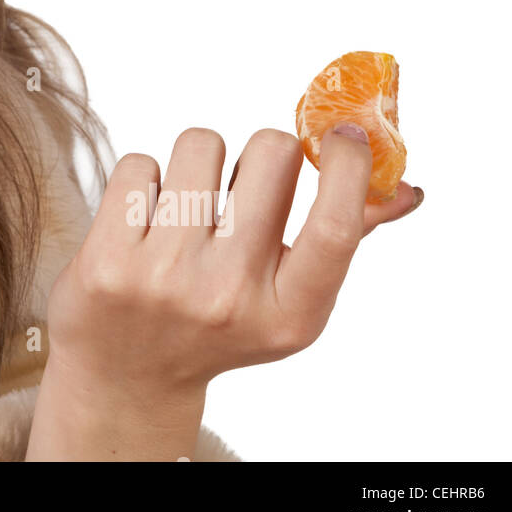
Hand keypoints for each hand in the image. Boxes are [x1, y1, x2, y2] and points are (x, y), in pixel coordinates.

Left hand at [42, 126, 421, 397]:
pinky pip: (140, 163)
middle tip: (247, 179)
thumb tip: (404, 187)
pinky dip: (144, 180)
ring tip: (188, 208)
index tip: (343, 135)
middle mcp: (228, 297)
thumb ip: (342, 237)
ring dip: (198, 162)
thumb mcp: (288, 300)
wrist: (127, 375)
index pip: (334, 225)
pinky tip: (142, 222)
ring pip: (200, 144)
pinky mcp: (106, 261)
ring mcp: (163, 278)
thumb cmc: (220, 322)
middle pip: (270, 155)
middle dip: (264, 151)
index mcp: (288, 314)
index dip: (346, 166)